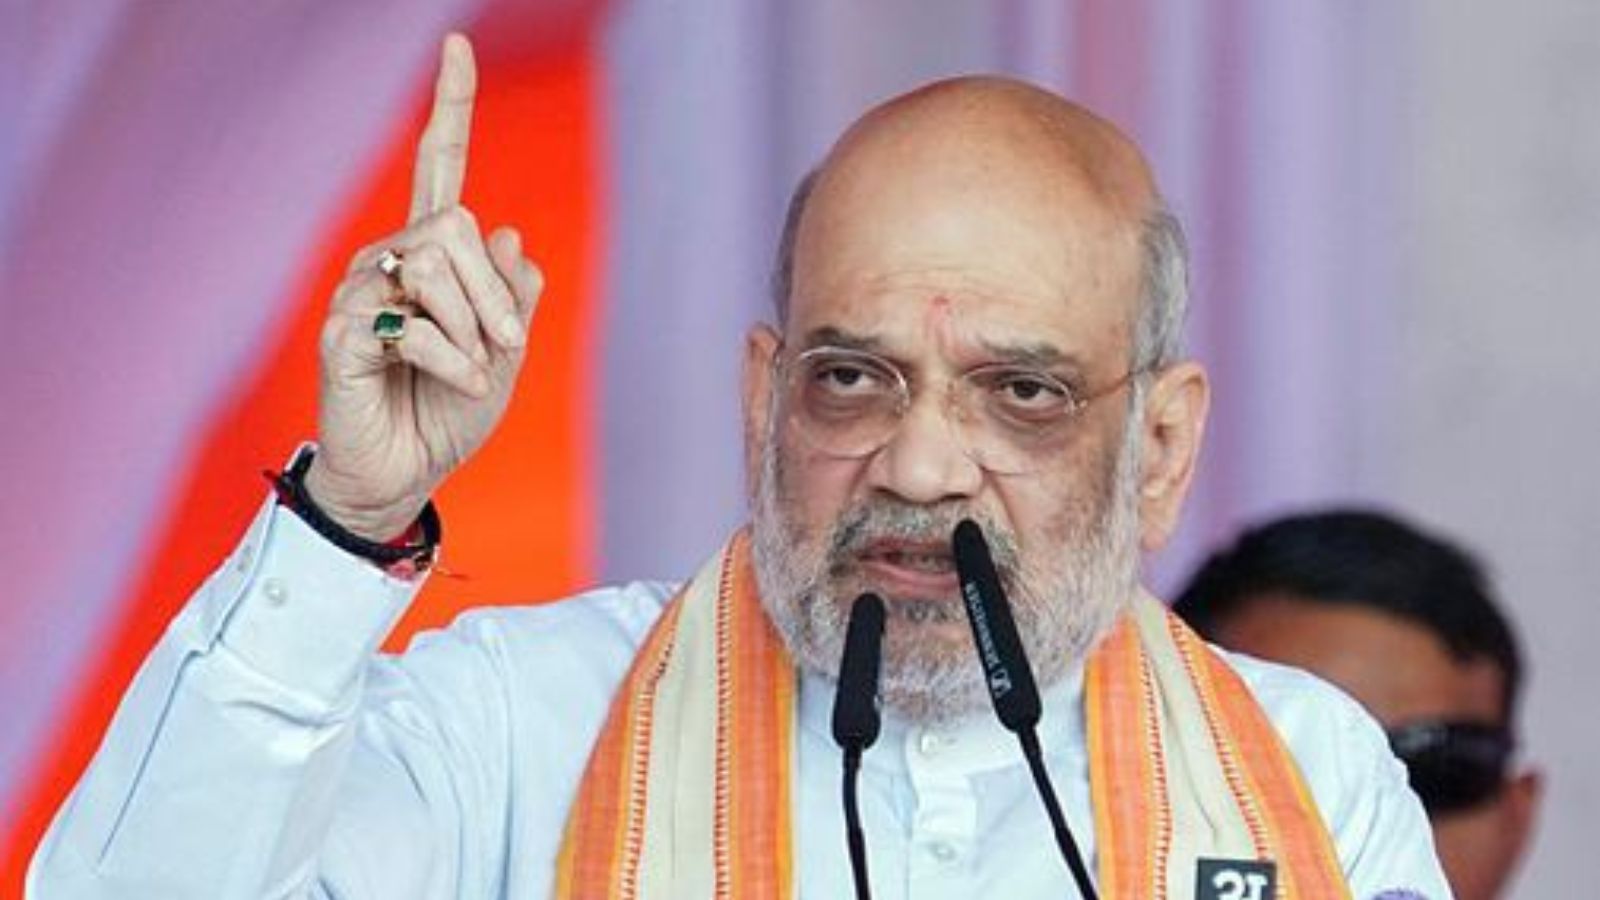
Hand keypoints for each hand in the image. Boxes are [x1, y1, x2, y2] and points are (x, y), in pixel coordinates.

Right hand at [304, 34, 542, 540]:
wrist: (405, 476)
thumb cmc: (448, 412)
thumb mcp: (506, 351)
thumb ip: (512, 294)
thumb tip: (506, 234)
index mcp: (431, 254)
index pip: (438, 164)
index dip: (451, 105)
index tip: (457, 44)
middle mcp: (389, 257)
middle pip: (455, 224)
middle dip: (495, 293)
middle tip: (505, 347)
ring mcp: (358, 289)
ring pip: (437, 268)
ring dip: (475, 331)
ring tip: (470, 373)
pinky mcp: (340, 331)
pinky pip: (413, 325)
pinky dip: (452, 362)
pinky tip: (449, 386)